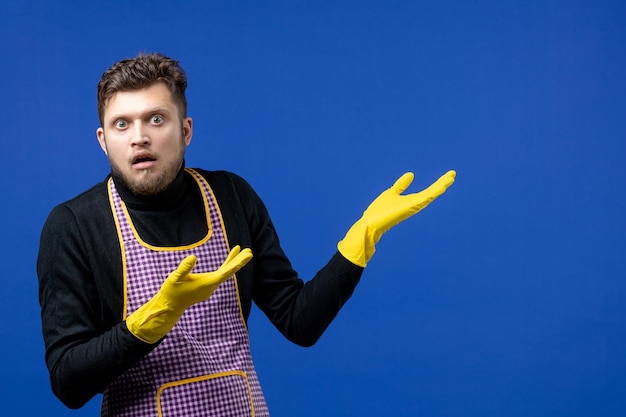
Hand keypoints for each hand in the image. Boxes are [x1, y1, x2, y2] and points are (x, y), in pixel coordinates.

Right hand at [126, 245, 252, 342]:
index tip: (246, 256)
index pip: (225, 272)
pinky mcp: (207, 286)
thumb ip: (184, 268)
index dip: (237, 263)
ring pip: (225, 272)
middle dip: (239, 261)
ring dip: (233, 261)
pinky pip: (220, 274)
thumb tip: (193, 257)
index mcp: (207, 283)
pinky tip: (230, 258)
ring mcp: (210, 287)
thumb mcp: (175, 278)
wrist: (170, 306)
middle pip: (229, 272)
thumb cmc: (171, 291)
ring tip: (242, 249)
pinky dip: (226, 265)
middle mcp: (211, 286)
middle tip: (250, 252)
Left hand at [337, 170, 454, 266]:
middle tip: (453, 174)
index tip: (448, 175)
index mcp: (411, 201)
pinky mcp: (409, 208)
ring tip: (451, 178)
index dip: (437, 183)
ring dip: (440, 186)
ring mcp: (413, 207)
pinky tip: (441, 187)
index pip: (428, 191)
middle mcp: (414, 205)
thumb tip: (411, 174)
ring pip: (430, 195)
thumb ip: (401, 185)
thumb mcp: (391, 193)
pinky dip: (433, 193)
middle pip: (432, 193)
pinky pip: (424, 199)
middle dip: (442, 183)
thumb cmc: (379, 212)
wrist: (370, 224)